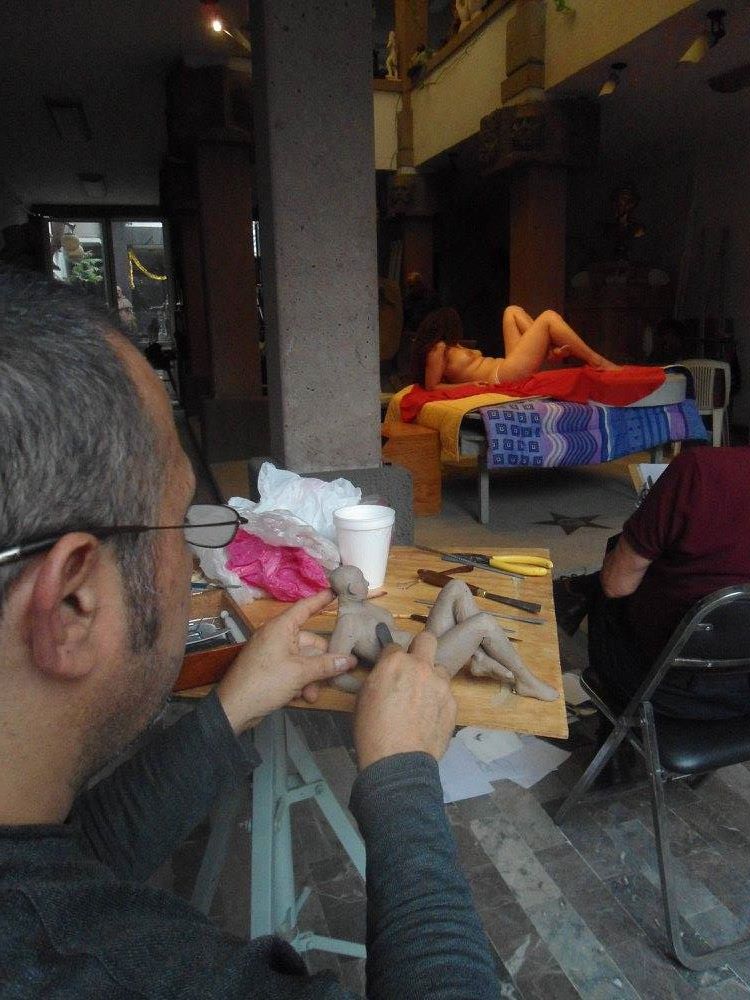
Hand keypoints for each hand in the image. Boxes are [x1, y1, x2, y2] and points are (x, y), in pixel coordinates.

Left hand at [216, 590, 355, 733]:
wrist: (234, 708)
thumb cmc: (266, 682)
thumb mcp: (300, 673)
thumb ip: (326, 665)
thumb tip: (350, 660)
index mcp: (281, 627)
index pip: (305, 607)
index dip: (321, 599)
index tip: (336, 590)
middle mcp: (277, 636)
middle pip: (309, 642)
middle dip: (321, 662)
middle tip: (336, 675)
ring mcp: (272, 652)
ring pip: (302, 659)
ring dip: (311, 677)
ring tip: (312, 695)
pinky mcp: (269, 668)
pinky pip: (292, 669)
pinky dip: (299, 681)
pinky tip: (302, 697)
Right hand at [353, 631, 456, 770]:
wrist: (398, 761)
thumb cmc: (371, 730)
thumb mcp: (364, 697)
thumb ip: (380, 677)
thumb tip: (387, 675)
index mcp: (395, 662)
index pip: (394, 646)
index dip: (391, 658)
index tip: (390, 669)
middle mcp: (422, 667)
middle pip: (428, 640)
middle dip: (420, 648)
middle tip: (414, 666)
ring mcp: (441, 684)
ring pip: (440, 670)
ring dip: (432, 679)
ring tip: (423, 700)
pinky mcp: (453, 703)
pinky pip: (446, 694)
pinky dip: (438, 701)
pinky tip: (429, 718)